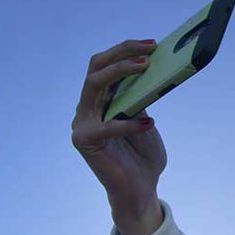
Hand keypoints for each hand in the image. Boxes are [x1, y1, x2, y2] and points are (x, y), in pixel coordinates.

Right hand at [72, 39, 165, 234]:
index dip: (125, 50)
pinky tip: (149, 123)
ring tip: (145, 67)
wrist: (140, 191)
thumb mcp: (146, 121)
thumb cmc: (143, 157)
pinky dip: (128, 123)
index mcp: (101, 101)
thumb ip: (142, 99)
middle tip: (149, 49)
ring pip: (94, 84)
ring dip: (121, 72)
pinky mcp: (84, 141)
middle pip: (96, 68)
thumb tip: (150, 70)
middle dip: (122, 53)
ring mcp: (82, 123)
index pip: (104, 65)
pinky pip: (106, 125)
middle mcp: (86, 108)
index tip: (151, 44)